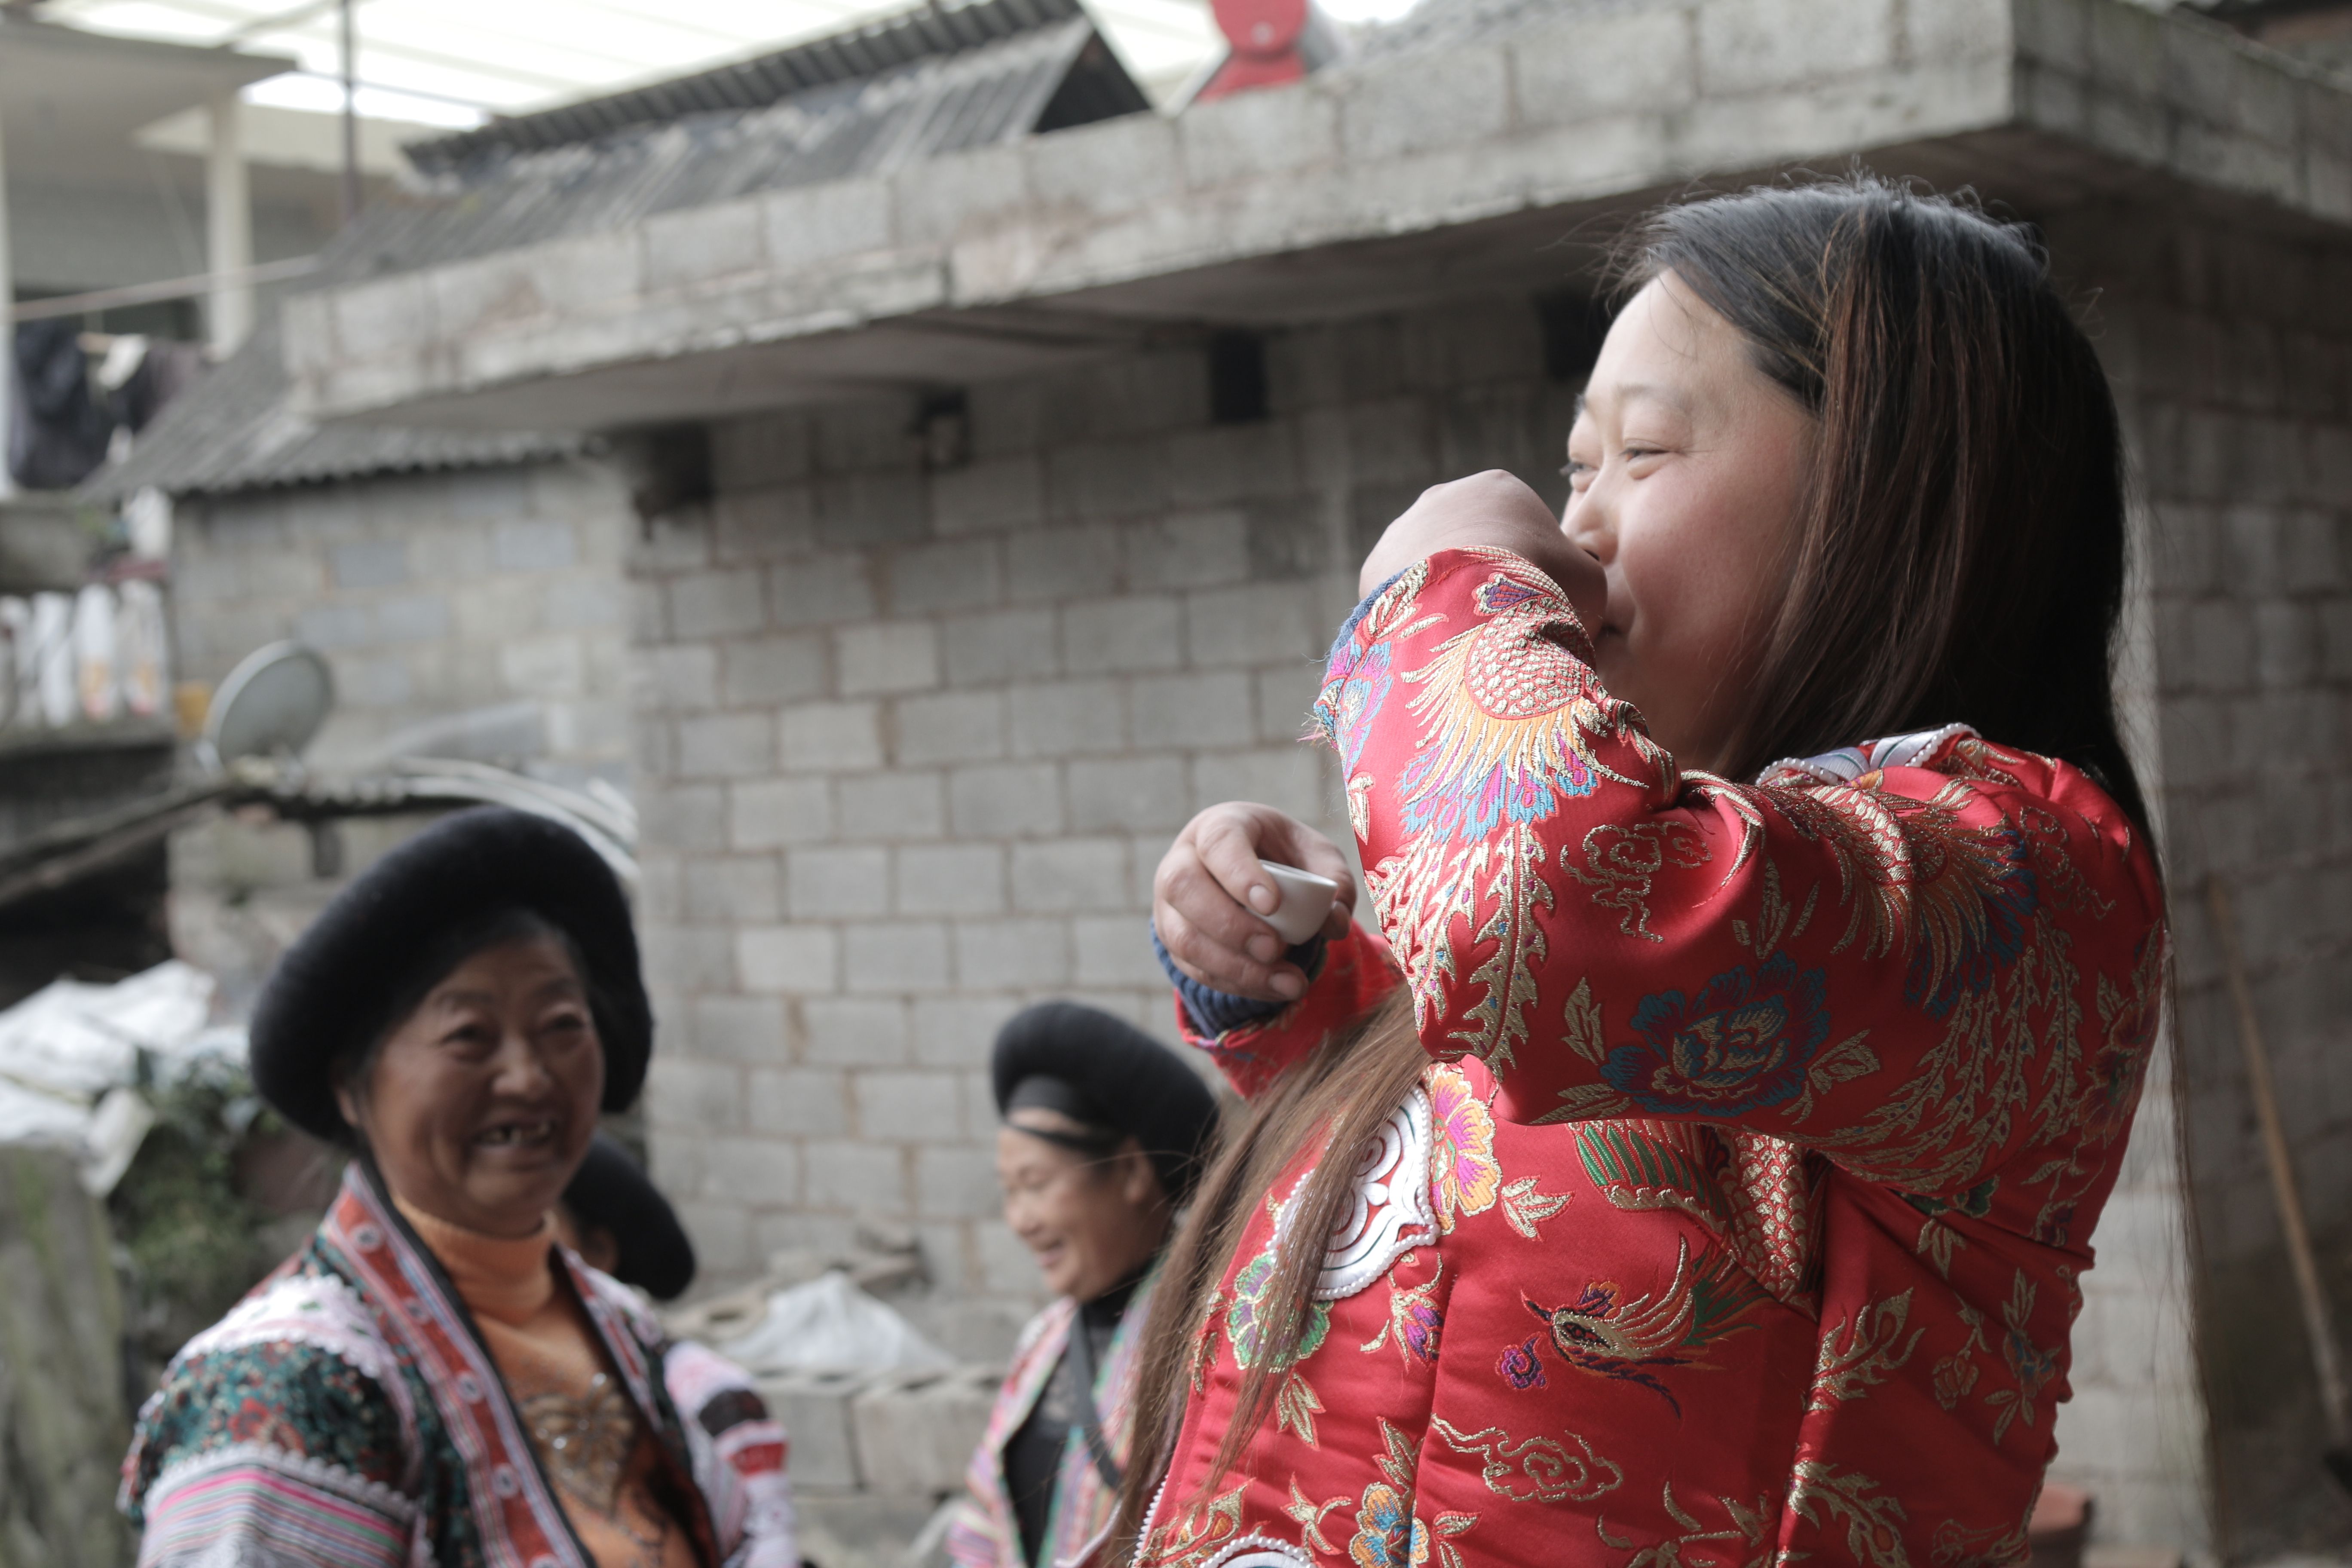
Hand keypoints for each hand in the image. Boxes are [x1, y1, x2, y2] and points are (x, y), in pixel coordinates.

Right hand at [1154, 803, 1356, 1002]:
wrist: (1253, 874)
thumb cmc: (1284, 857)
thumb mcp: (1316, 856)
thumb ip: (1335, 882)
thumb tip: (1334, 923)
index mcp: (1220, 826)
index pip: (1218, 842)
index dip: (1240, 873)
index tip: (1272, 904)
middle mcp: (1183, 860)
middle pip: (1184, 888)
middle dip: (1230, 926)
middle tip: (1274, 949)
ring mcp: (1170, 903)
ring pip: (1183, 937)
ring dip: (1235, 966)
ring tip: (1286, 982)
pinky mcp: (1173, 940)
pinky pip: (1193, 968)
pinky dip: (1235, 984)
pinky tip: (1272, 988)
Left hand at [1357, 471, 1606, 635]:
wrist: (1472, 605)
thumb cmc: (1543, 585)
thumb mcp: (1588, 581)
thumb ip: (1579, 577)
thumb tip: (1573, 595)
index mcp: (1499, 488)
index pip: (1517, 527)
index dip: (1530, 570)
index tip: (1534, 603)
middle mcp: (1444, 497)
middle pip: (1468, 545)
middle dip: (1479, 579)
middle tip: (1496, 623)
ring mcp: (1404, 528)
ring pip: (1430, 568)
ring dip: (1444, 596)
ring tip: (1463, 638)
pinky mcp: (1375, 566)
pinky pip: (1401, 595)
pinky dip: (1415, 617)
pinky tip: (1432, 641)